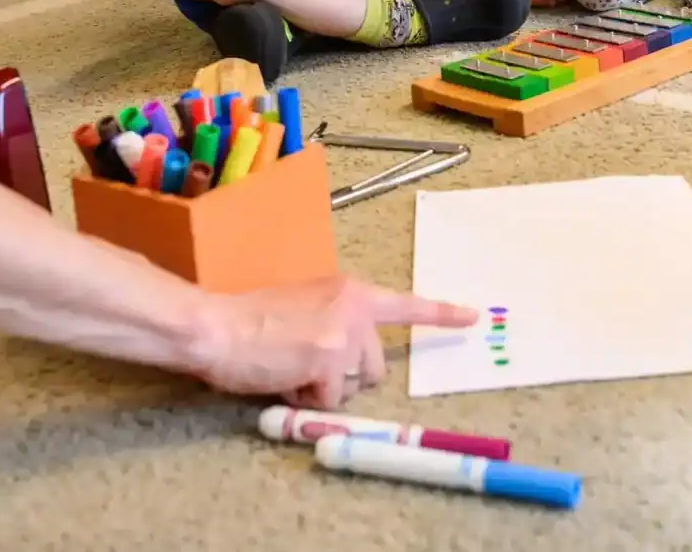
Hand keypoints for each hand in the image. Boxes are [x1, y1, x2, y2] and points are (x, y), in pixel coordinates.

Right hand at [193, 274, 476, 408]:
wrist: (218, 327)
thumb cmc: (251, 320)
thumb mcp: (305, 306)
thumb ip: (335, 321)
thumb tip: (347, 357)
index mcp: (351, 291)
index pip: (406, 304)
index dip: (442, 314)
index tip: (473, 317)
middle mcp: (356, 308)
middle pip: (375, 365)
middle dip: (347, 376)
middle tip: (307, 366)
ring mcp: (345, 334)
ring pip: (356, 384)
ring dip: (327, 388)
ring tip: (292, 369)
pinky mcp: (329, 360)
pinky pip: (331, 401)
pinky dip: (309, 401)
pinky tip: (285, 379)